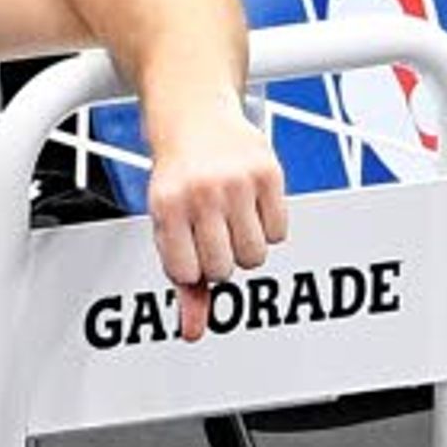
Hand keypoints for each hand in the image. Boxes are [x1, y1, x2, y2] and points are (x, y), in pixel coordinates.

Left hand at [142, 94, 287, 341]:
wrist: (193, 115)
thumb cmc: (178, 177)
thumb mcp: (167, 225)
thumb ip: (182, 281)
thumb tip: (193, 331)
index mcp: (167, 206)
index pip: (188, 274)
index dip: (191, 266)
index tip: (188, 246)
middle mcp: (201, 192)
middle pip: (223, 269)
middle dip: (218, 258)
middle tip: (210, 232)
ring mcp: (236, 181)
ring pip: (254, 256)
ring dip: (245, 247)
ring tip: (231, 220)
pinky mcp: (268, 173)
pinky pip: (279, 233)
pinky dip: (268, 227)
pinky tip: (250, 206)